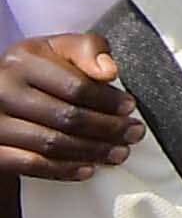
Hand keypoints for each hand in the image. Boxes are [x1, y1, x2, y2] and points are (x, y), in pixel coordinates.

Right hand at [0, 32, 138, 178]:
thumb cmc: (37, 67)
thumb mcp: (60, 47)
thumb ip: (88, 50)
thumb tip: (109, 72)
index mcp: (23, 62)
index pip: (75, 86)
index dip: (107, 100)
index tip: (130, 108)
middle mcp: (3, 91)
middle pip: (66, 117)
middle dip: (107, 129)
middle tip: (133, 134)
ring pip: (50, 143)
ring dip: (91, 152)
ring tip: (118, 153)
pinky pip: (28, 165)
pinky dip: (61, 170)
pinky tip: (86, 170)